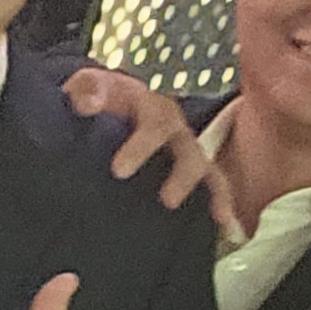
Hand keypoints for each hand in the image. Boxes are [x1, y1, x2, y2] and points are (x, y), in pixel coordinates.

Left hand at [68, 63, 238, 238]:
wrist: (112, 98)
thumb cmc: (100, 95)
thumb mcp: (89, 86)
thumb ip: (87, 91)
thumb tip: (86, 103)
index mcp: (150, 106)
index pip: (152, 125)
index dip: (140, 148)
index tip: (120, 172)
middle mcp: (174, 126)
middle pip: (188, 149)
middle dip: (182, 176)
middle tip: (169, 200)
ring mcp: (184, 146)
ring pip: (205, 167)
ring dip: (211, 191)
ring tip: (215, 216)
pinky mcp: (190, 166)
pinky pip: (214, 183)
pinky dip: (221, 201)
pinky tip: (223, 223)